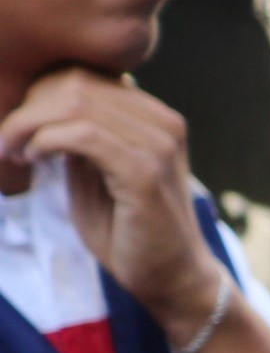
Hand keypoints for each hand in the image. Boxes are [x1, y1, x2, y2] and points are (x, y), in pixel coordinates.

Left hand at [0, 70, 229, 348]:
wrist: (170, 278)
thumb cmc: (129, 230)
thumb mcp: (96, 172)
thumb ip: (80, 137)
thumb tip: (40, 107)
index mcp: (154, 117)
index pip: (86, 74)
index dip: (39, 93)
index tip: (15, 130)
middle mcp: (163, 122)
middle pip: (76, 82)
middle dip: (27, 109)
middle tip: (5, 143)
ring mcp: (159, 145)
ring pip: (75, 103)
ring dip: (28, 125)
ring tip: (13, 153)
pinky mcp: (146, 172)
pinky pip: (83, 135)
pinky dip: (46, 141)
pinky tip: (33, 159)